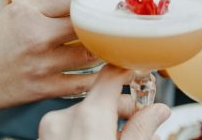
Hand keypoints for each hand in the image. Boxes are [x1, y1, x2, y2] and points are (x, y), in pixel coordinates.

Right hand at [0, 0, 97, 128]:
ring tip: (104, 40)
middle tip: (104, 15)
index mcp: (24, 13)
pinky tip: (100, 70)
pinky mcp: (44, 88)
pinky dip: (94, 76)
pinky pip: (80, 83)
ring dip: (99, 45)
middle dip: (96, 17)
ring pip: (88, 52)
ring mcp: (43, 64)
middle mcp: (38, 36)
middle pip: (84, 22)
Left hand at [39, 65, 169, 139]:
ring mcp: (48, 128)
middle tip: (140, 117)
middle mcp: (61, 118)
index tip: (137, 70)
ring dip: (103, 119)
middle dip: (120, 106)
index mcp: (86, 118)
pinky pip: (69, 124)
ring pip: (84, 112)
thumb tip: (158, 111)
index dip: (126, 69)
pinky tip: (99, 137)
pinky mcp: (42, 136)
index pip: (109, 75)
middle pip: (98, 97)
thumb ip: (141, 130)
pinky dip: (86, 128)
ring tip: (122, 132)